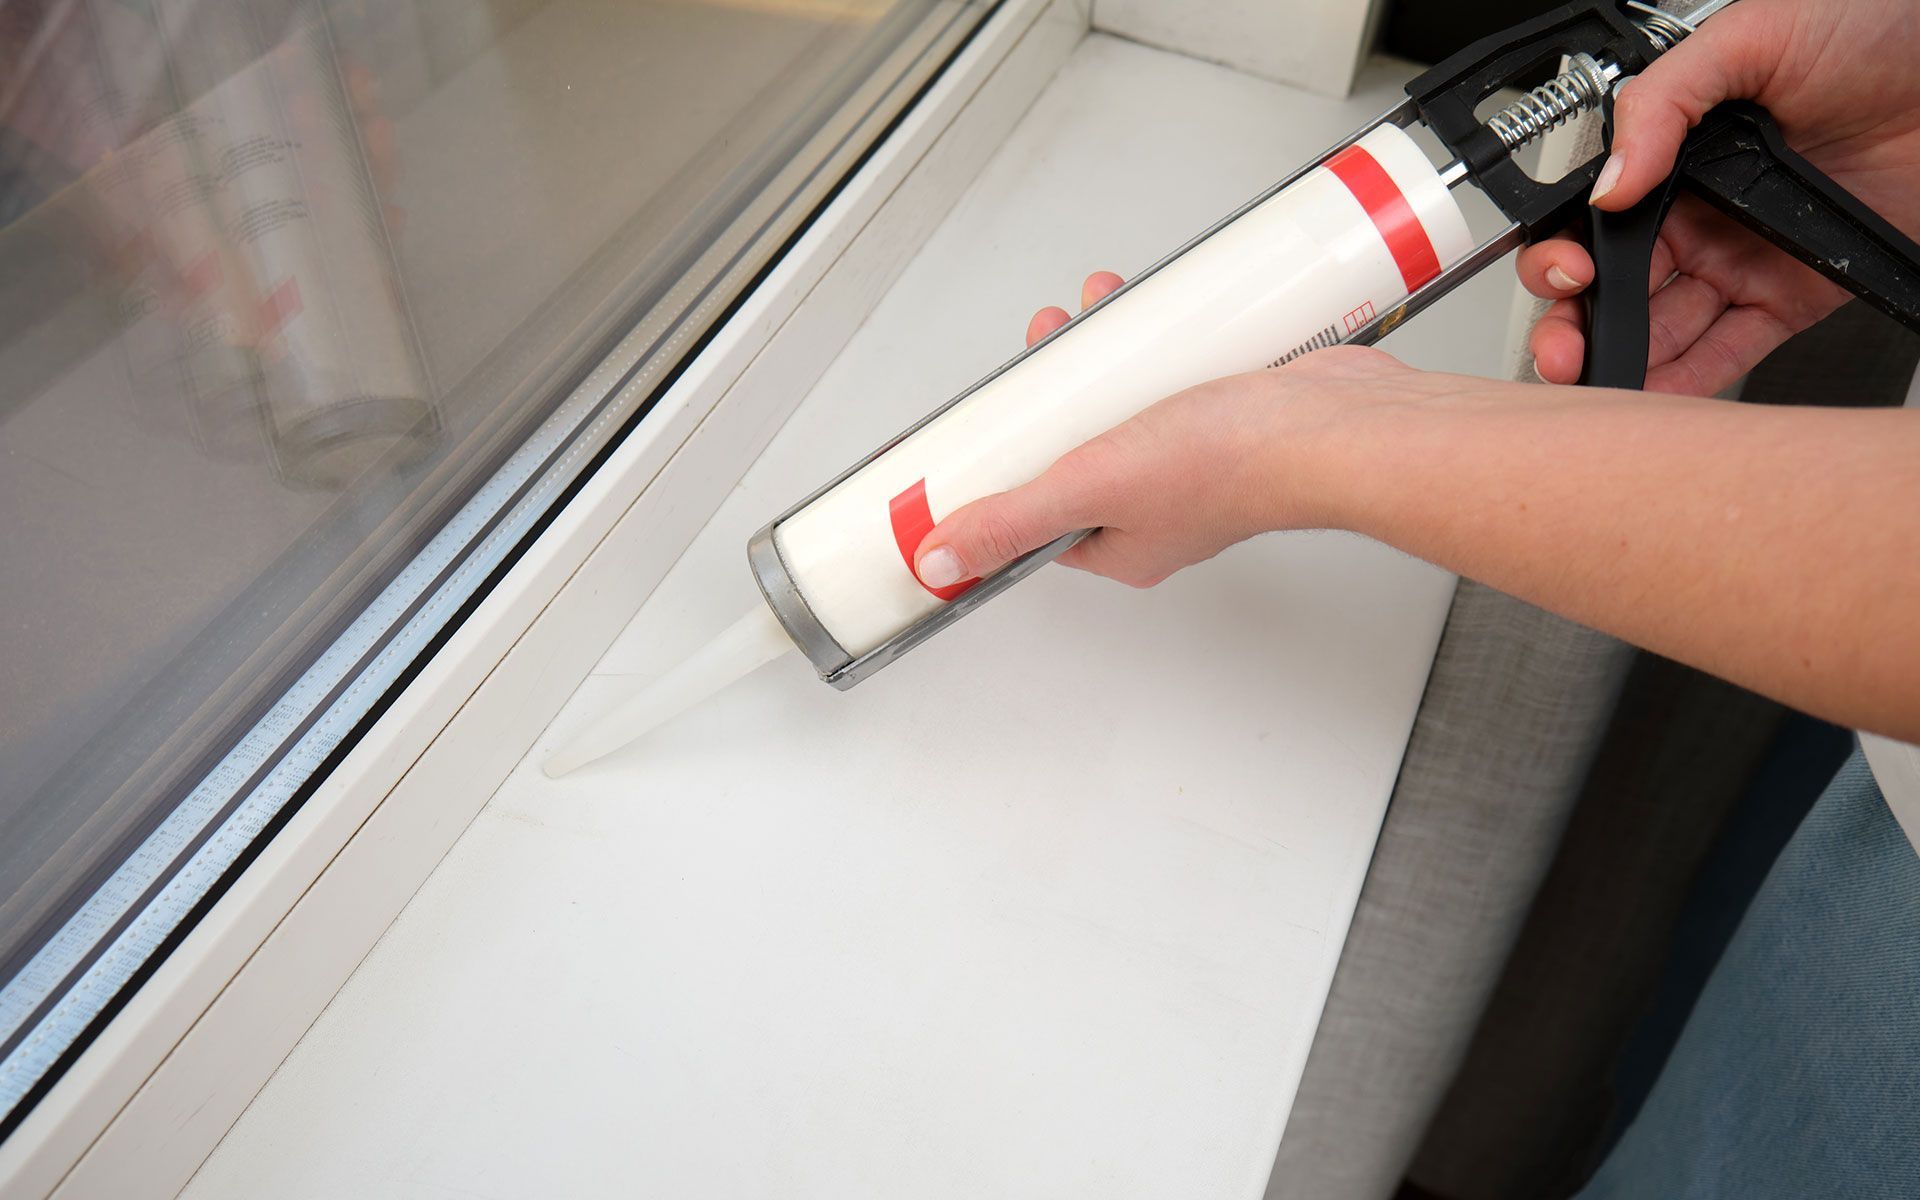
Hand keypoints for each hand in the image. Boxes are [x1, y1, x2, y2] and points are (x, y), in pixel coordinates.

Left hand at [913, 271, 1430, 589]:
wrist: (1340, 423)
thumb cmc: (1240, 464)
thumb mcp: (1093, 485)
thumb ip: (1012, 519)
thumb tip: (940, 560)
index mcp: (1121, 544)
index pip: (1035, 515)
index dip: (1003, 467)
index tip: (981, 428)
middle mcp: (1159, 508)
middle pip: (1077, 447)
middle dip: (1051, 391)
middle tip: (1041, 347)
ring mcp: (1195, 459)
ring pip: (1123, 404)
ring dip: (1096, 356)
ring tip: (1086, 314)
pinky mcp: (1227, 412)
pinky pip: (1169, 377)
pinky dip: (1149, 344)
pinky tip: (1143, 313)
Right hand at [1520, 0, 1919, 394]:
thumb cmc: (1872, 28)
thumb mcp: (1748, 38)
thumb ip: (1661, 105)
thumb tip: (1608, 184)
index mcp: (1672, 158)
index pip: (1595, 224)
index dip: (1566, 257)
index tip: (1568, 274)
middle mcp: (1698, 217)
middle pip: (1615, 288)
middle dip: (1575, 325)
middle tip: (1563, 349)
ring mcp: (1741, 262)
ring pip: (1663, 330)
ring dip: (1623, 362)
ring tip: (1597, 379)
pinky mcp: (1792, 297)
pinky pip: (1731, 351)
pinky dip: (1690, 381)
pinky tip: (1657, 393)